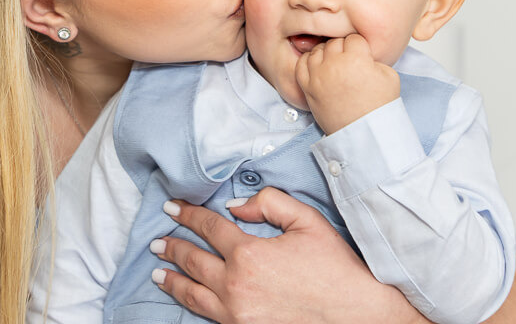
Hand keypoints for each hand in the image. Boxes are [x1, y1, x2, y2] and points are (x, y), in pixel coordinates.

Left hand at [152, 187, 422, 323]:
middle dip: (172, 247)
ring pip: (193, 293)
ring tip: (158, 271)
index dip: (187, 215)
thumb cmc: (336, 267)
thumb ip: (269, 203)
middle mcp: (236, 285)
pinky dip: (191, 303)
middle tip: (158, 241)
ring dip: (172, 279)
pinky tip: (187, 297)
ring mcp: (237, 313)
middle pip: (193, 260)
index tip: (172, 207)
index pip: (208, 227)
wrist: (357, 316)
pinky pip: (208, 315)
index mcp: (249, 253)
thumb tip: (235, 206)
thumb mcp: (307, 221)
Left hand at [296, 33, 399, 133]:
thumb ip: (374, 58)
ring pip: (317, 50)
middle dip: (343, 48)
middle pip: (334, 42)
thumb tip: (361, 53)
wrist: (364, 132)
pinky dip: (308, 62)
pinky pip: (301, 65)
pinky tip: (318, 66)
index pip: (353, 38)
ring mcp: (317, 76)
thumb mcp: (390, 75)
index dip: (359, 46)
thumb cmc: (378, 107)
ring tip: (335, 64)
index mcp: (355, 59)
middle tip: (350, 60)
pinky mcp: (307, 87)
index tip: (361, 54)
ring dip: (326, 53)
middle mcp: (334, 64)